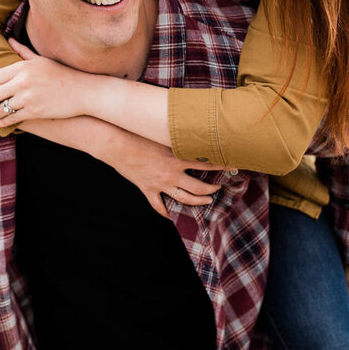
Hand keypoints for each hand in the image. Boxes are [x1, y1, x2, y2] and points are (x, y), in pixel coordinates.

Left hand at [0, 39, 90, 126]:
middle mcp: (23, 81)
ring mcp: (28, 97)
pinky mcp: (35, 111)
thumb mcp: (41, 60)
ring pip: (1, 108)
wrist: (83, 91)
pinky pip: (12, 118)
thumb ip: (22, 52)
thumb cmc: (62, 74)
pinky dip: (2, 122)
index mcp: (23, 67)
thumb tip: (8, 40)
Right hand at [110, 134, 227, 216]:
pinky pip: (159, 206)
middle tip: (219, 188)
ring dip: (198, 202)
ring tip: (207, 201)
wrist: (116, 144)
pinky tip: (171, 216)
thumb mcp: (162, 134)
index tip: (231, 167)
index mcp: (177, 158)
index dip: (221, 167)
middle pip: (199, 189)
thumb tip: (194, 133)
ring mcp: (160, 184)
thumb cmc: (139, 134)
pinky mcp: (147, 190)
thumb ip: (179, 138)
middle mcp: (171, 174)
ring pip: (184, 200)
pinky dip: (166, 213)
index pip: (206, 165)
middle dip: (212, 190)